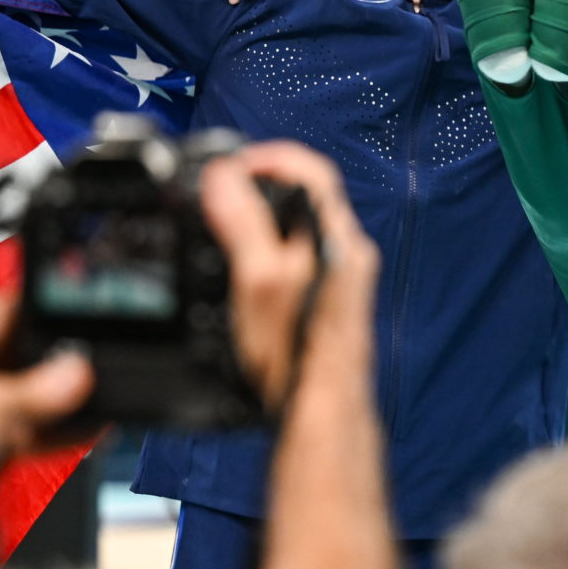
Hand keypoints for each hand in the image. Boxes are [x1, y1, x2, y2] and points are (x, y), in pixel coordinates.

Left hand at [0, 294, 93, 512]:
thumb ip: (41, 390)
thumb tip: (77, 372)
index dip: (35, 310)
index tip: (69, 313)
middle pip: (18, 355)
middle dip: (54, 363)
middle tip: (89, 363)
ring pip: (25, 393)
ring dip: (58, 401)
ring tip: (96, 399)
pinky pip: (26, 425)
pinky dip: (54, 429)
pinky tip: (86, 430)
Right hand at [199, 140, 378, 407]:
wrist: (320, 411)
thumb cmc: (297, 354)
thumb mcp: (259, 281)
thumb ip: (244, 224)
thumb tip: (225, 177)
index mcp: (337, 238)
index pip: (309, 168)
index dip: (266, 158)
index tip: (228, 168)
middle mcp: (347, 252)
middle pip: (304, 195)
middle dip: (259, 186)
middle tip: (219, 193)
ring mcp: (340, 276)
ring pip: (299, 226)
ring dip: (261, 218)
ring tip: (224, 225)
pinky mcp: (329, 299)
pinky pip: (298, 255)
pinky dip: (269, 249)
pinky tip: (245, 269)